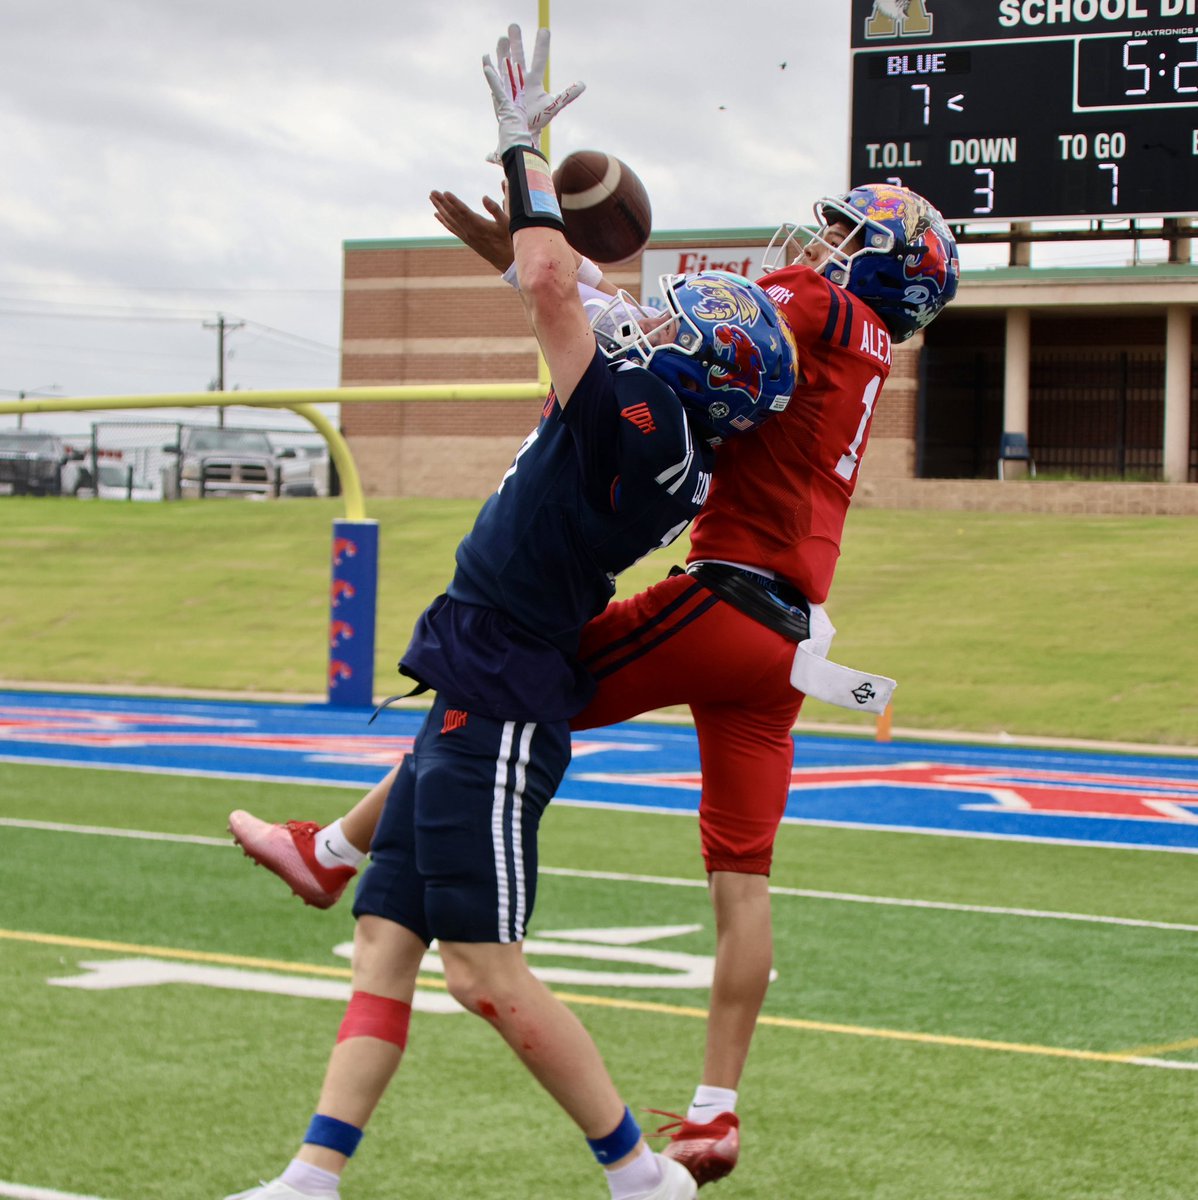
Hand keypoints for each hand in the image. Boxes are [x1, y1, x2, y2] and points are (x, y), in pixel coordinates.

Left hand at [429, 190, 513, 272]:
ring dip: (440, 209)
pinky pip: (452, 228)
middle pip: (453, 214)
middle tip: (432, 192)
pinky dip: (443, 221)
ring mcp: (467, 236)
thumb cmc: (508, 239)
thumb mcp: (506, 223)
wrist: (505, 260)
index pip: (464, 211)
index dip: (454, 202)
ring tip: (431, 198)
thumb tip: (484, 197)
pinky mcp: (466, 239)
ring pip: (450, 220)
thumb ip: (495, 209)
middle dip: (442, 203)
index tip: (444, 193)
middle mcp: (470, 231)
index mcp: (480, 225)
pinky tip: (437, 214)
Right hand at [484, 25, 584, 163]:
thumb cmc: (538, 119)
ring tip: (502, 38)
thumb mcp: (554, 105)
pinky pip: (494, 79)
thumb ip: (568, 94)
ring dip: (503, 50)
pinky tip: (486, 57)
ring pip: (505, 63)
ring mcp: (509, 84)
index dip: (542, 46)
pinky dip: (490, 69)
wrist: (524, 131)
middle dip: (516, 41)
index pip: (539, 59)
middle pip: (518, 56)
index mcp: (534, 80)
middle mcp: (521, 78)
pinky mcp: (500, 92)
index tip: (544, 30)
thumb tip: (583, 84)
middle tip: (514, 26)